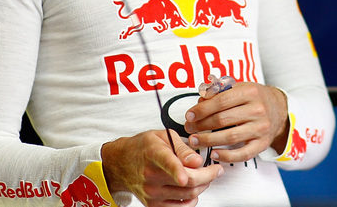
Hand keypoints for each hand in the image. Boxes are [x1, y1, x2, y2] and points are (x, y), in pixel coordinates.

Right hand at [101, 129, 222, 206]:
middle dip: (208, 175)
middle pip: (187, 181)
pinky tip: (193, 189)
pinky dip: (192, 200)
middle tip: (216, 170)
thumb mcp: (162, 137)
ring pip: (187, 195)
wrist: (121, 163)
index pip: (168, 163)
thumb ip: (182, 148)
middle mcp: (151, 175)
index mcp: (154, 154)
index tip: (188, 173)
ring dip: (203, 186)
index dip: (178, 170)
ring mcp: (152, 193)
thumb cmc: (143, 148)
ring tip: (205, 177)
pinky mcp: (153, 205)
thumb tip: (197, 160)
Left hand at [184, 82, 289, 163]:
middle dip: (201, 125)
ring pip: (230, 137)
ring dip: (208, 140)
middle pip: (222, 119)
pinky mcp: (262, 143)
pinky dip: (227, 155)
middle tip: (188, 128)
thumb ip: (219, 92)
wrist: (278, 109)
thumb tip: (200, 101)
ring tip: (195, 140)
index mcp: (250, 92)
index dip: (201, 110)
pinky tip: (214, 153)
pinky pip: (243, 153)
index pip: (220, 101)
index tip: (189, 115)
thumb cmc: (253, 98)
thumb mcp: (240, 87)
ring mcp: (261, 128)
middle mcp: (257, 110)